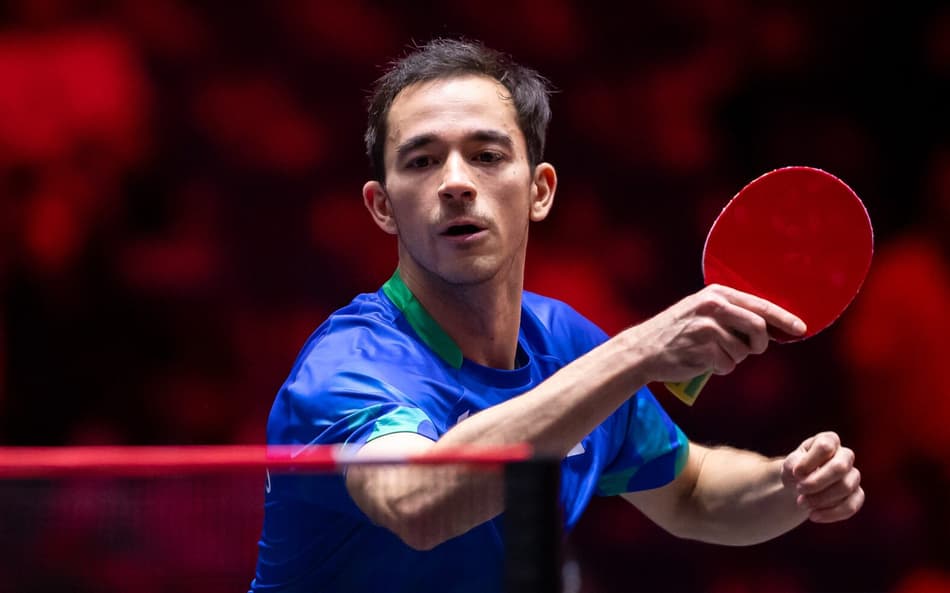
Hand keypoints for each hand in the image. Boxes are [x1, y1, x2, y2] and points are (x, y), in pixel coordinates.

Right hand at [628, 284, 805, 382]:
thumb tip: (767, 328)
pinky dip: (720, 368)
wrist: (643, 350)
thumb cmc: (675, 332)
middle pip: (758, 328)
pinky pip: (728, 365)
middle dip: (760, 344)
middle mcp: (713, 307)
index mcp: (715, 294)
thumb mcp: (700, 311)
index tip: (800, 328)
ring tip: (711, 353)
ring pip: (743, 351)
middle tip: (751, 349)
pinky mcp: (704, 350)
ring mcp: (708, 328)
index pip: (760, 305)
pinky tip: (702, 362)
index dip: (784, 318)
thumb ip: (730, 314)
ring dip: (733, 358)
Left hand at [782, 431, 863, 522]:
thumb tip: (802, 475)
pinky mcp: (857, 495)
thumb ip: (793, 465)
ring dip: (821, 498)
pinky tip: (813, 516)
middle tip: (799, 490)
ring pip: (846, 487)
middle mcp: (845, 455)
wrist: (800, 487)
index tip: (795, 473)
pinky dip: (831, 513)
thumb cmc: (796, 471)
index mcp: (829, 440)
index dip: (809, 462)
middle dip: (817, 482)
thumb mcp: (789, 465)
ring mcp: (854, 475)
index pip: (825, 447)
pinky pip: (852, 506)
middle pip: (840, 467)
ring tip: (801, 503)